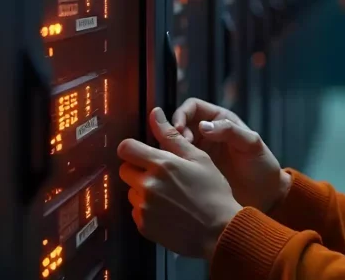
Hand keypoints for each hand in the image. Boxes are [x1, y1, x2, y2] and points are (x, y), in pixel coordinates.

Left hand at [118, 107, 242, 259]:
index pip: (126, 148)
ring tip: (169, 195)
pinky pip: (137, 211)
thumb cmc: (213, 192)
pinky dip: (148, 210)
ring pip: (131, 191)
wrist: (219, 231)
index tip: (143, 153)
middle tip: (160, 175)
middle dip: (138, 169)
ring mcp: (144, 207)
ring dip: (143, 190)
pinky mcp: (144, 226)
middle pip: (125, 170)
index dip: (133, 148)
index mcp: (161, 164)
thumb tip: (155, 113)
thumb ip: (171, 136)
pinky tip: (168, 211)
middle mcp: (147, 185)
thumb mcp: (198, 158)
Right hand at [172, 98, 290, 212]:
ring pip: (175, 142)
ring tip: (177, 160)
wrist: (265, 194)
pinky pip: (179, 161)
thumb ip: (229, 131)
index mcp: (220, 120)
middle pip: (179, 124)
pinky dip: (174, 162)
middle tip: (178, 147)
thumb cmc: (262, 165)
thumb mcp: (250, 144)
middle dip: (173, 133)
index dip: (182, 114)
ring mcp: (200, 151)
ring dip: (171, 148)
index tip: (179, 130)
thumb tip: (202, 126)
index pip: (193, 107)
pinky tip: (177, 170)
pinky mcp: (196, 169)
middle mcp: (206, 133)